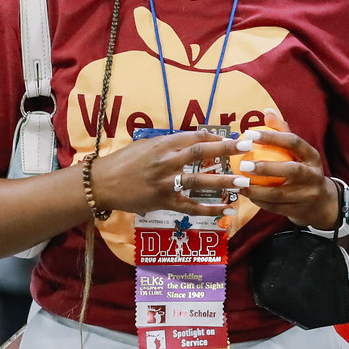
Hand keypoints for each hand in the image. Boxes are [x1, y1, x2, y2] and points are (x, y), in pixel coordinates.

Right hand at [85, 130, 251, 218]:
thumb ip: (170, 143)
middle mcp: (164, 162)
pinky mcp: (163, 201)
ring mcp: (164, 183)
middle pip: (199, 153)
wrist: (101, 183)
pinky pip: (189, 206)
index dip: (215, 137)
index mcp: (161, 144)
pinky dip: (208, 209)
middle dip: (225, 150)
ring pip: (198, 180)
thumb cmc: (124, 162)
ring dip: (222, 181)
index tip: (233, 138)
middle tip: (246, 148)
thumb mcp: (145, 145)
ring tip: (242, 182)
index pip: (193, 138)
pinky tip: (225, 210)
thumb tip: (198, 139)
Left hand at [234, 116, 341, 229]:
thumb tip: (267, 111)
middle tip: (244, 164)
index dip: (272, 137)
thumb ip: (283, 132)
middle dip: (266, 168)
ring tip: (238, 183)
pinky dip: (258, 201)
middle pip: (291, 170)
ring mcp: (307, 195)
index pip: (293, 142)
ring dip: (257, 189)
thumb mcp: (299, 152)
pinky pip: (275, 206)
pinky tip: (244, 194)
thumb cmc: (303, 170)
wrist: (321, 203)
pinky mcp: (298, 210)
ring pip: (279, 194)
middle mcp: (313, 175)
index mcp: (312, 156)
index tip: (249, 134)